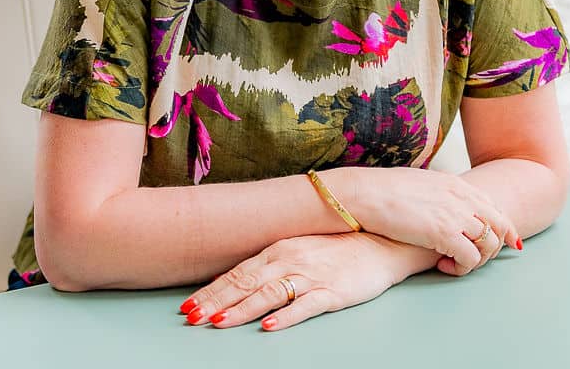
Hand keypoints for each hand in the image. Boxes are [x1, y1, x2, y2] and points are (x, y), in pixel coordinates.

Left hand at [180, 233, 408, 331]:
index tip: (189, 304)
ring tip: (219, 322)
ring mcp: (310, 276)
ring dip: (241, 309)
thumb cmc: (337, 247)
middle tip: (191, 316)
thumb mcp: (299, 248)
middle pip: (246, 282)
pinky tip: (268, 327)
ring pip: (268, 295)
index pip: (238, 272)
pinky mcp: (332, 292)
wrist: (380, 242)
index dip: (212, 289)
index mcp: (279, 249)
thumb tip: (240, 281)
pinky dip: (285, 317)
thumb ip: (272, 264)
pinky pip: (304, 306)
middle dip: (215, 300)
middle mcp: (290, 259)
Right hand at [330, 166, 520, 274]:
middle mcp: (462, 197)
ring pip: (489, 245)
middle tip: (474, 259)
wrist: (367, 194)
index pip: (494, 207)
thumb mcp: (422, 185)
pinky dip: (461, 268)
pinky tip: (442, 265)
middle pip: (500, 226)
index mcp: (456, 184)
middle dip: (494, 248)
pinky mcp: (445, 233)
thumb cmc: (385, 191)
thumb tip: (446, 209)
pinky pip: (471, 259)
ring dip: (476, 260)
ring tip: (452, 263)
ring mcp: (455, 214)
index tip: (507, 244)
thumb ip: (441, 195)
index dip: (504, 229)